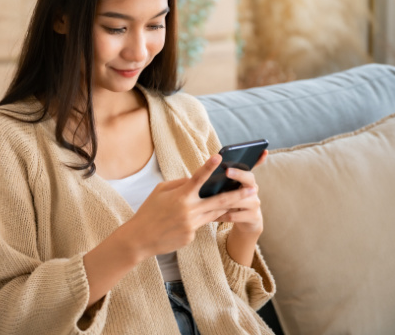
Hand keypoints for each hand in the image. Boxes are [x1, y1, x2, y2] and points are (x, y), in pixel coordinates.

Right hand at [125, 154, 257, 258]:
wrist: (140, 239)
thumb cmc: (149, 211)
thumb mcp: (160, 191)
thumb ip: (180, 184)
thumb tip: (195, 179)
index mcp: (180, 196)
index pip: (197, 178)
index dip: (208, 167)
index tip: (219, 157)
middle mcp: (189, 210)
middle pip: (219, 201)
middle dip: (238, 194)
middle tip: (254, 189)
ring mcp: (191, 224)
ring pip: (215, 213)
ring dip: (230, 207)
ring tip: (245, 201)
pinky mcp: (191, 236)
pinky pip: (201, 224)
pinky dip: (201, 219)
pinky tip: (195, 218)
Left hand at [214, 150, 267, 234]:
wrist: (245, 221)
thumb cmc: (233, 201)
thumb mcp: (229, 188)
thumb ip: (222, 179)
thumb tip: (206, 166)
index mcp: (246, 180)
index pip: (250, 166)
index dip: (253, 159)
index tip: (246, 153)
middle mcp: (254, 189)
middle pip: (249, 178)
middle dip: (238, 174)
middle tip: (227, 170)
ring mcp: (255, 203)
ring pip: (239, 199)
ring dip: (224, 199)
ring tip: (210, 197)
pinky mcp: (253, 217)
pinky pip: (234, 216)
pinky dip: (221, 216)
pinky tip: (210, 216)